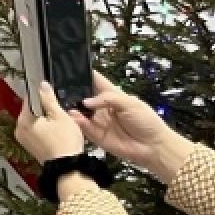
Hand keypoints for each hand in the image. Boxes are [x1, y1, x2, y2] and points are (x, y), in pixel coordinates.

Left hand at [15, 82, 86, 163]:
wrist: (67, 167)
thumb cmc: (65, 139)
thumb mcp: (60, 116)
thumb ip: (49, 99)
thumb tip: (41, 84)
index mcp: (23, 119)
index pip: (29, 98)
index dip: (41, 94)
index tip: (53, 94)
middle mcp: (18, 128)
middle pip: (31, 109)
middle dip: (43, 107)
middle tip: (59, 110)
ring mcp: (23, 138)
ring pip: (33, 120)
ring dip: (44, 118)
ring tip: (59, 120)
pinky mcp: (29, 146)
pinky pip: (35, 130)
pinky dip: (43, 127)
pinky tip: (55, 130)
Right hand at [75, 72, 190, 179]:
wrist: (153, 146)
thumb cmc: (146, 121)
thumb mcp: (130, 103)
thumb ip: (108, 99)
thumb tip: (86, 102)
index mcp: (112, 95)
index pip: (96, 82)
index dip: (85, 75)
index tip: (70, 68)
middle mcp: (102, 107)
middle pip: (83, 96)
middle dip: (72, 92)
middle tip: (60, 87)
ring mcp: (98, 121)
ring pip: (80, 112)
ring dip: (73, 107)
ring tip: (65, 103)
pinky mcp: (96, 135)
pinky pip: (83, 127)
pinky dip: (77, 121)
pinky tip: (74, 115)